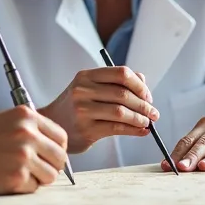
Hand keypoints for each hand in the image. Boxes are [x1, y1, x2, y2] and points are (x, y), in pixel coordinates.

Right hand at [0, 106, 69, 194]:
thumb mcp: (3, 121)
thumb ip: (29, 129)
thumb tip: (53, 147)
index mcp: (26, 116)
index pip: (61, 137)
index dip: (55, 149)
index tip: (46, 156)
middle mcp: (28, 134)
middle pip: (60, 158)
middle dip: (49, 166)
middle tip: (32, 169)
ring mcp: (23, 156)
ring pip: (50, 176)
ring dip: (37, 179)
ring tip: (15, 173)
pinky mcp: (16, 178)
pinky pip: (33, 188)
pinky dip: (21, 188)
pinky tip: (3, 179)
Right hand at [39, 66, 158, 152]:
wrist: (51, 125)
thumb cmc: (75, 106)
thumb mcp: (90, 88)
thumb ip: (116, 82)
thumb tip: (143, 82)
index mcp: (86, 76)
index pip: (121, 73)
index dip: (139, 85)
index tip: (148, 96)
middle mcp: (82, 90)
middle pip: (123, 94)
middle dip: (144, 105)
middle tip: (153, 113)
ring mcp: (82, 110)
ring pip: (121, 112)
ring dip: (140, 118)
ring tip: (147, 123)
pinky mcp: (86, 129)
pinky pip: (116, 128)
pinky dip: (133, 130)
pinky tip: (141, 131)